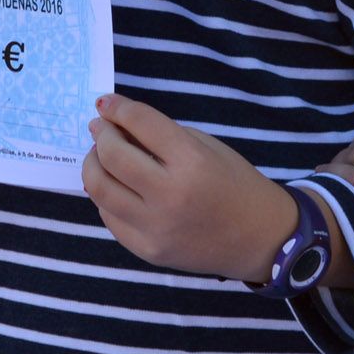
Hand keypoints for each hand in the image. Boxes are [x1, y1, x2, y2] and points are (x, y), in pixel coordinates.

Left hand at [82, 94, 300, 280]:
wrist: (261, 239)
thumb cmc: (235, 183)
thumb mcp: (207, 147)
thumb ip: (163, 136)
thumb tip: (118, 126)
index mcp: (191, 161)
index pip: (141, 123)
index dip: (117, 107)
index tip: (105, 102)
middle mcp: (170, 195)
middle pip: (112, 155)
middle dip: (101, 134)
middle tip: (101, 128)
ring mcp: (155, 227)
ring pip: (99, 189)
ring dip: (92, 165)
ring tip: (100, 155)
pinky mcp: (147, 251)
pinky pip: (110, 218)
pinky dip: (106, 196)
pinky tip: (115, 186)